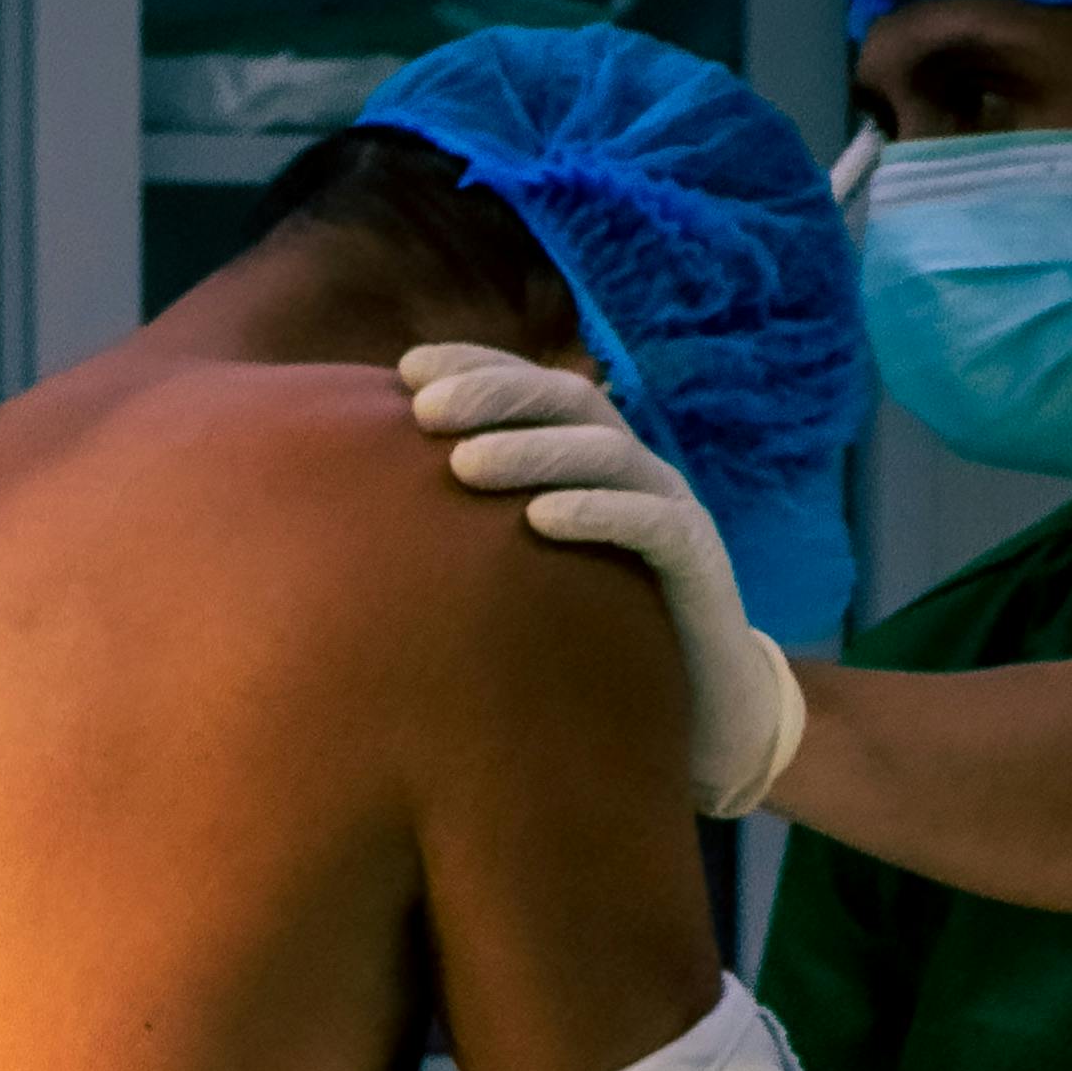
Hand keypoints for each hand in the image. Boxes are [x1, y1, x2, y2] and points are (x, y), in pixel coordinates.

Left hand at [400, 342, 807, 817]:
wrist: (695, 706)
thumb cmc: (588, 637)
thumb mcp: (524, 574)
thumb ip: (475, 533)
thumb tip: (374, 514)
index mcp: (590, 460)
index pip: (535, 389)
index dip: (478, 365)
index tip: (407, 370)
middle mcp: (633, 470)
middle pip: (569, 402)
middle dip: (497, 393)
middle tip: (425, 409)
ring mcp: (671, 508)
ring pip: (607, 454)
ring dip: (534, 449)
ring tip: (465, 463)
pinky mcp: (697, 560)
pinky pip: (651, 522)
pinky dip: (596, 511)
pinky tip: (540, 518)